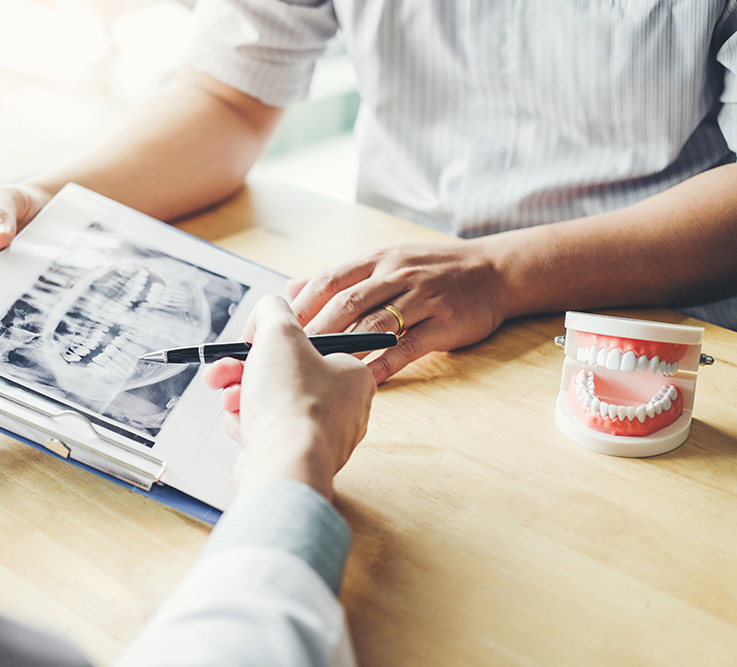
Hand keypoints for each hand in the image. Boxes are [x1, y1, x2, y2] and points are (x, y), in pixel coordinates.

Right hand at [203, 296, 375, 499]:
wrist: (284, 466)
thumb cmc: (292, 402)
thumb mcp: (279, 333)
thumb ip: (272, 310)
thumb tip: (267, 312)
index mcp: (353, 374)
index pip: (309, 344)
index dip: (271, 340)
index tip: (249, 342)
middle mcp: (343, 407)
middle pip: (283, 374)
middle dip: (245, 370)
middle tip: (225, 370)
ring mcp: (319, 436)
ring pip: (269, 403)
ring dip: (241, 395)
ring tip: (230, 399)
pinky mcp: (296, 457)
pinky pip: (267, 431)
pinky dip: (248, 425)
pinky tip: (242, 427)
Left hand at [288, 241, 509, 383]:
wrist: (496, 271)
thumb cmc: (434, 271)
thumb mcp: (386, 263)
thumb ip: (341, 279)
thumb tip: (291, 291)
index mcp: (376, 261)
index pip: (326, 281)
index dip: (295, 307)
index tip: (266, 330)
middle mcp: (395, 275)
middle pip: (345, 303)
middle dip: (310, 331)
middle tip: (281, 359)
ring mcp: (421, 298)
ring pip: (374, 323)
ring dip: (340, 347)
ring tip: (312, 371)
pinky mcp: (445, 323)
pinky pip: (408, 347)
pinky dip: (382, 364)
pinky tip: (360, 381)